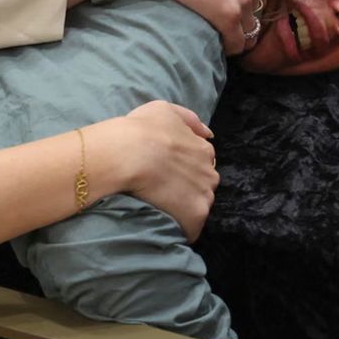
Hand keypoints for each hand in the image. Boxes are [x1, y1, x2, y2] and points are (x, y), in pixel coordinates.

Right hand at [98, 101, 218, 240]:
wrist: (128, 154)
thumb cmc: (142, 129)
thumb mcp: (165, 110)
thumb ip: (190, 120)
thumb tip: (209, 133)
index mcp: (204, 150)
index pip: (202, 164)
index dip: (185, 170)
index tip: (167, 173)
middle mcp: (210, 173)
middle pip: (203, 186)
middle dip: (188, 190)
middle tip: (162, 190)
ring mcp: (205, 195)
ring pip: (198, 206)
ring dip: (184, 209)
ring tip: (161, 208)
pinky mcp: (196, 216)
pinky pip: (191, 228)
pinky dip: (181, 228)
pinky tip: (164, 223)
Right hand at [108, 0, 265, 54]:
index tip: (227, 1)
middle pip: (254, 9)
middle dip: (241, 15)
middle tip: (221, 19)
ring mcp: (241, 0)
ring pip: (248, 28)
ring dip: (235, 32)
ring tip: (218, 35)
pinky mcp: (227, 18)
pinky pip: (236, 43)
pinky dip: (229, 46)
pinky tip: (217, 46)